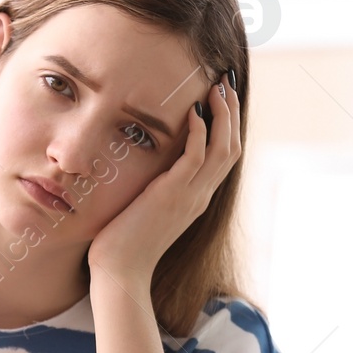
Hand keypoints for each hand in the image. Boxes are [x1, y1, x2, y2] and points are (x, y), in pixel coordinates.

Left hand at [87, 71, 241, 286]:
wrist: (120, 270)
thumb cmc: (125, 241)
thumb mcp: (149, 207)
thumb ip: (159, 186)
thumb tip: (153, 165)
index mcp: (197, 197)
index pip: (226, 155)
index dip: (228, 124)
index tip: (223, 96)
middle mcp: (200, 195)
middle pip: (233, 147)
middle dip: (232, 111)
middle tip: (227, 81)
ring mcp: (190, 196)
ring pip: (223, 148)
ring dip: (222, 114)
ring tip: (217, 87)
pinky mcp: (172, 195)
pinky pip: (195, 157)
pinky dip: (199, 131)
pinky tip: (193, 111)